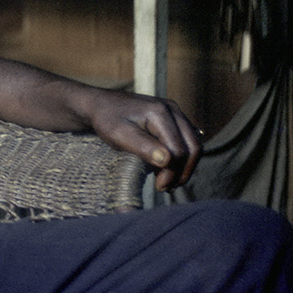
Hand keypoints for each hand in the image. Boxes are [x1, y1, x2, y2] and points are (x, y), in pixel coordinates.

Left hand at [86, 90, 202, 191]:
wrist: (100, 104)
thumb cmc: (106, 119)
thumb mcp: (118, 135)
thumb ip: (142, 146)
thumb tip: (166, 160)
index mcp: (159, 112)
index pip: (177, 149)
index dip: (172, 172)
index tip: (159, 187)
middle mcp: (172, 109)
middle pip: (193, 147)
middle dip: (183, 171)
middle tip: (167, 187)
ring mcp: (174, 112)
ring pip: (193, 144)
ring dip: (184, 165)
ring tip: (167, 181)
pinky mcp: (172, 117)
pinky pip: (186, 140)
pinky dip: (182, 156)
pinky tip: (166, 167)